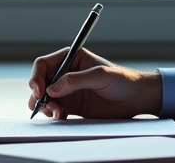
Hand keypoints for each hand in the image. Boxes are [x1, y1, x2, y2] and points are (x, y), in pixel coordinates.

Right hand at [27, 47, 161, 119]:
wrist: (136, 98)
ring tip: (57, 112)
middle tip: (43, 105)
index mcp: (72, 58)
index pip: (44, 64)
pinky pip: (54, 109)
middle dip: (38, 94)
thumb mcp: (101, 75)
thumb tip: (52, 89)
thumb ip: (76, 80)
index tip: (40, 90)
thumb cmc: (123, 80)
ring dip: (45, 106)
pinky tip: (62, 116)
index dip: (38, 76)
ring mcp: (68, 90)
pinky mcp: (72, 106)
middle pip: (41, 82)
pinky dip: (53, 114)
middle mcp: (66, 73)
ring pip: (45, 98)